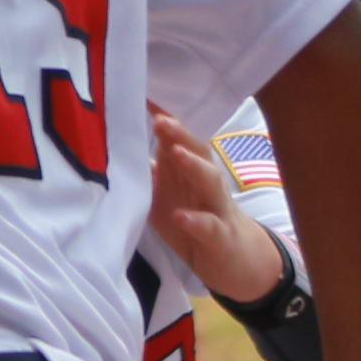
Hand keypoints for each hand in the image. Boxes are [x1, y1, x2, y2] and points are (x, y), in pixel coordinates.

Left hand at [145, 105, 284, 301]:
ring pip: (211, 182)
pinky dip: (196, 221)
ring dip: (194, 166)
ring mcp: (217, 209)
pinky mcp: (221, 237)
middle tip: (160, 120)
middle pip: (199, 152)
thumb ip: (152, 172)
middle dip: (181, 135)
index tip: (145, 99)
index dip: (165, 120)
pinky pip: (211, 227)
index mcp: (191, 172)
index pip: (179, 140)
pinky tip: (181, 217)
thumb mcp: (169, 195)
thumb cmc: (195, 221)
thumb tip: (124, 146)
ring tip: (175, 154)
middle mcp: (206, 184)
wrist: (236, 262)